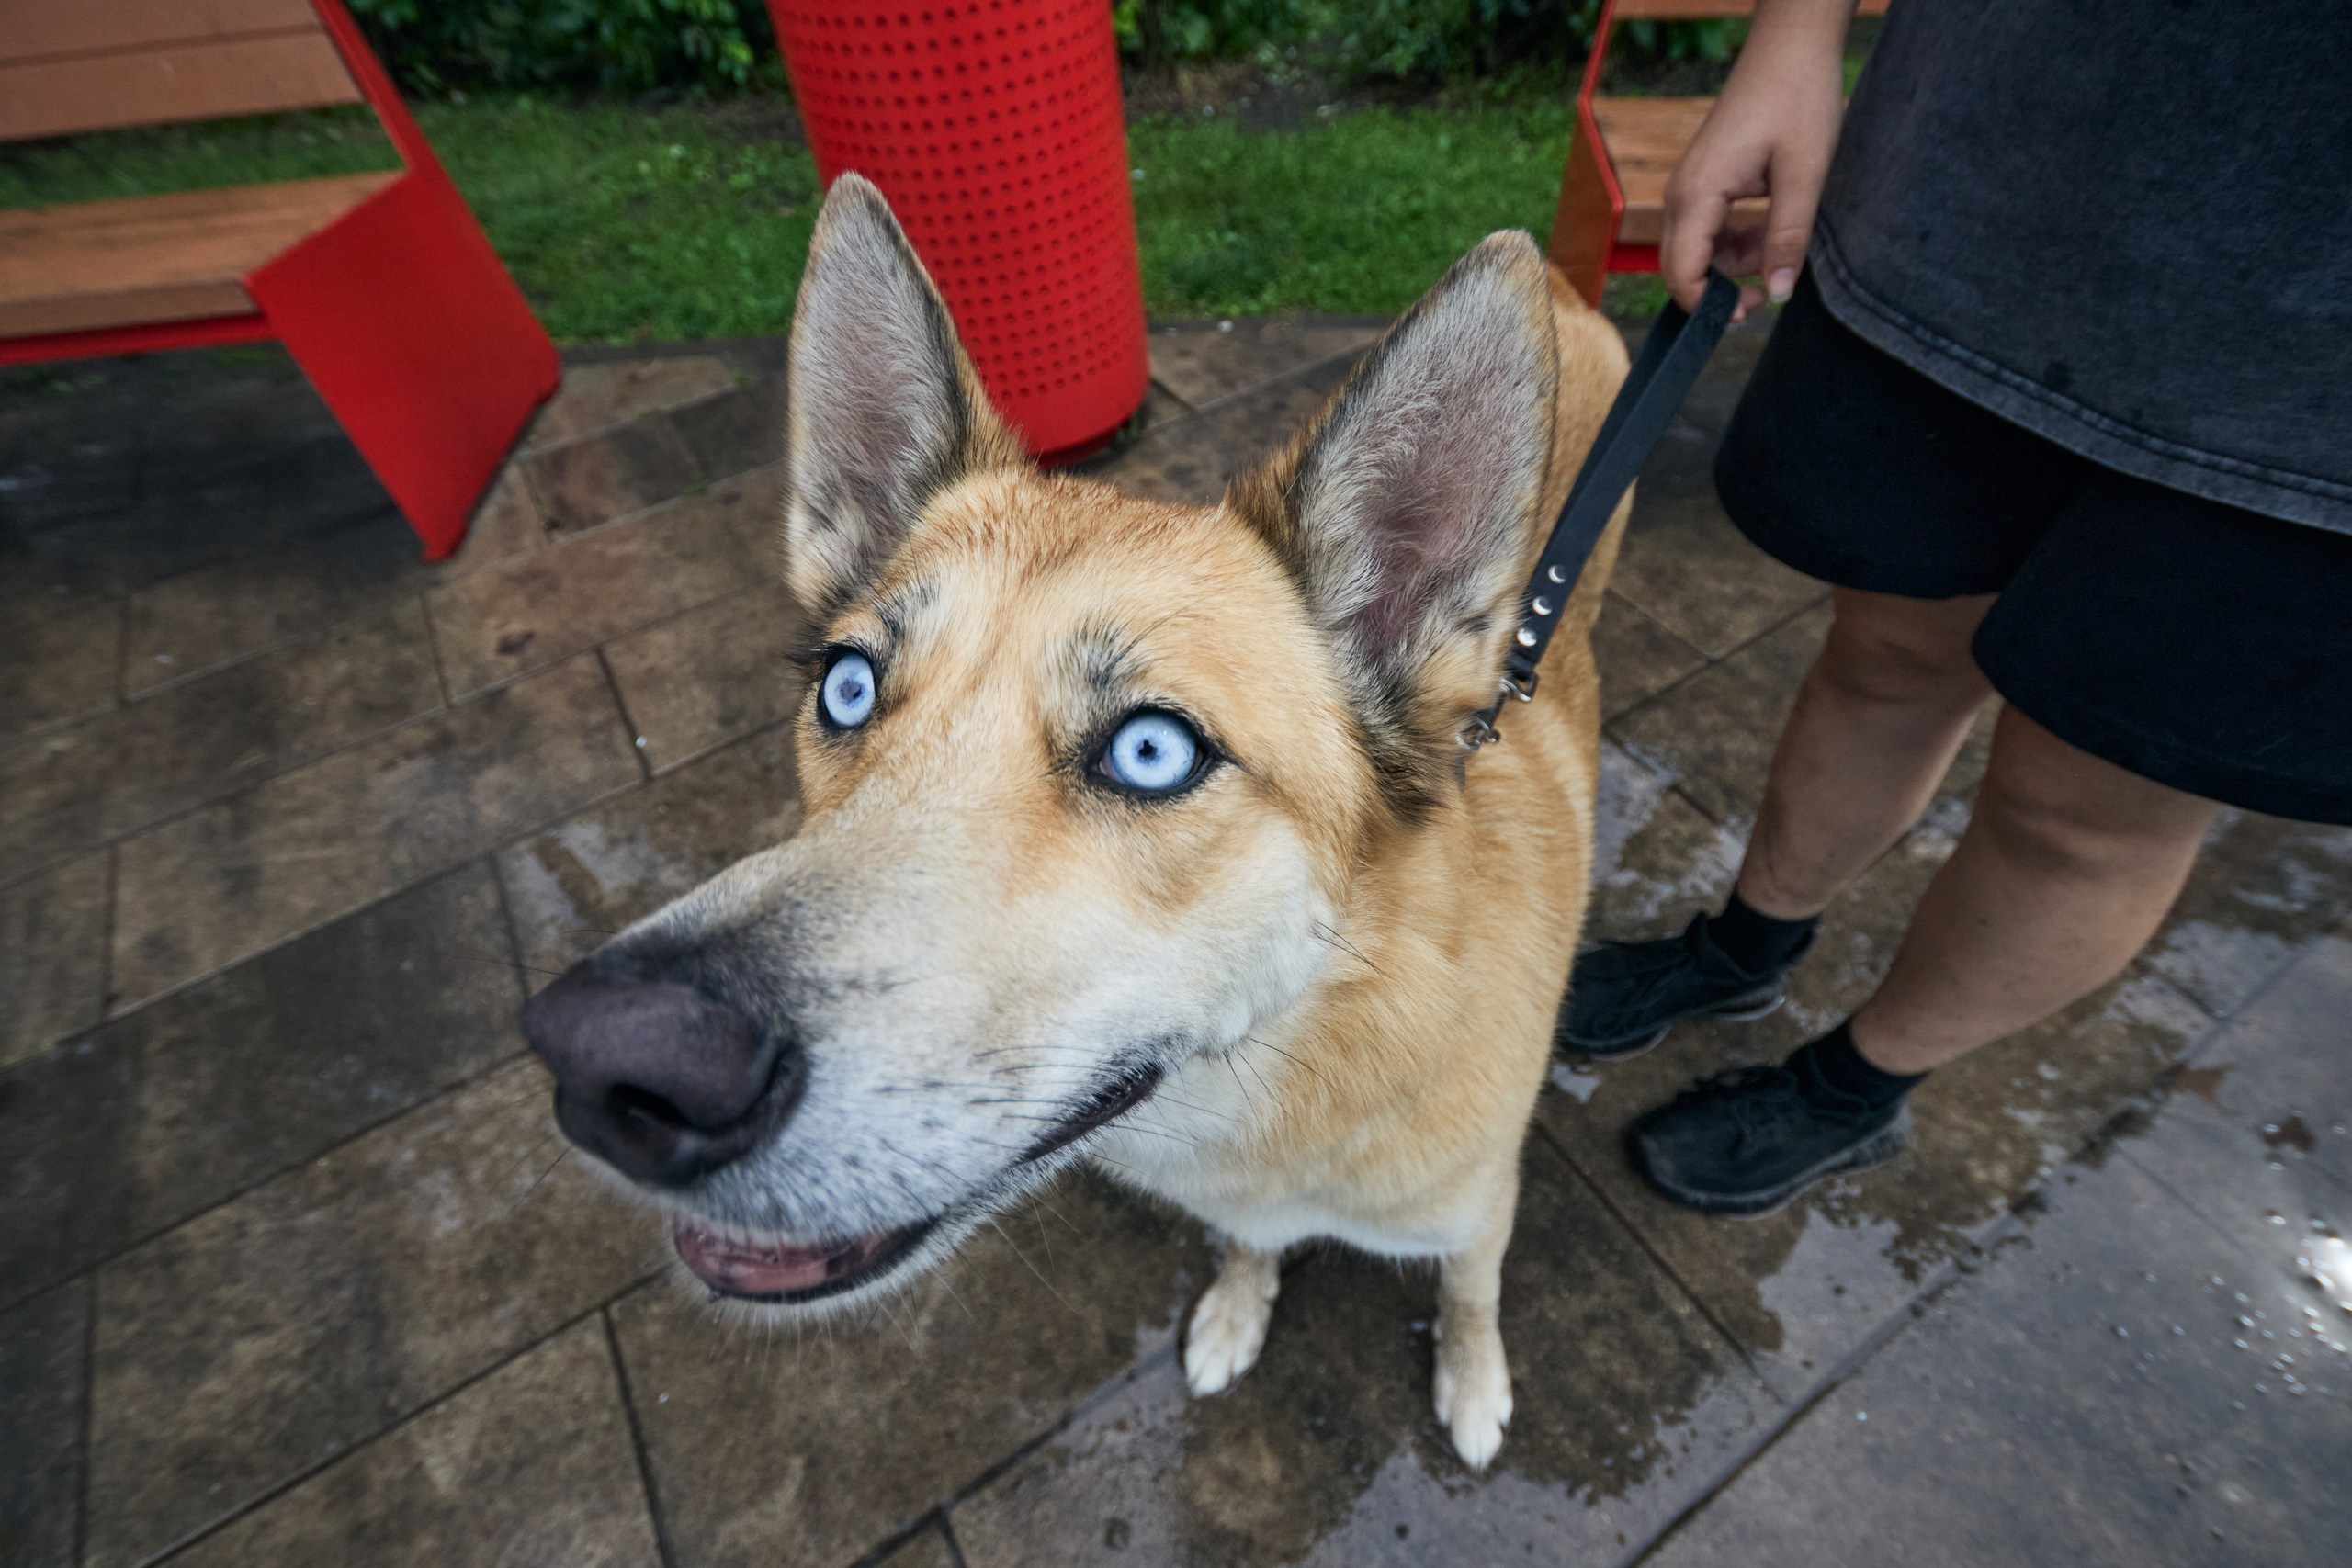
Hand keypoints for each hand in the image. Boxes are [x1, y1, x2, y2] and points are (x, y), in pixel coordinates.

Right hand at [1660, 0, 1851, 319]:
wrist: (1790, 47)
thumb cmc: (1797, 98)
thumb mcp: (1804, 174)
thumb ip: (1788, 238)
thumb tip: (1778, 294)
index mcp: (1698, 193)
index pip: (1681, 273)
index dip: (1709, 306)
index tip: (1752, 311)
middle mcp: (1682, 194)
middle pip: (1681, 268)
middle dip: (1719, 292)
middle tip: (1766, 296)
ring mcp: (1690, 186)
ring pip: (1696, 252)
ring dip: (1733, 265)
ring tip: (1779, 252)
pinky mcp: (1704, 181)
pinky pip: (1708, 230)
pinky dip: (1736, 243)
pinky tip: (1770, 233)